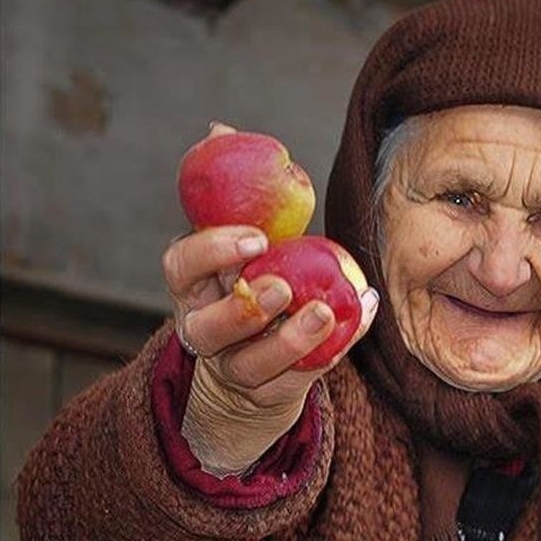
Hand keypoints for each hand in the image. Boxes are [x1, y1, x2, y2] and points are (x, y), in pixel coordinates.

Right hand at [163, 224, 377, 472]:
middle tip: (282, 287)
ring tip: (324, 313)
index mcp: (194, 288)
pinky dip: (336, 346)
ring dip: (290, 340)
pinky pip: (301, 376)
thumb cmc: (255, 285)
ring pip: (252, 365)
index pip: (181, 266)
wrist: (257, 367)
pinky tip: (359, 316)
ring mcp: (235, 368)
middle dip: (244, 309)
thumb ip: (251, 219)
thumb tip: (247, 147)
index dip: (212, 252)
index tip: (258, 239)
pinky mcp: (270, 393)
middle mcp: (205, 330)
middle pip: (207, 329)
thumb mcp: (247, 251)